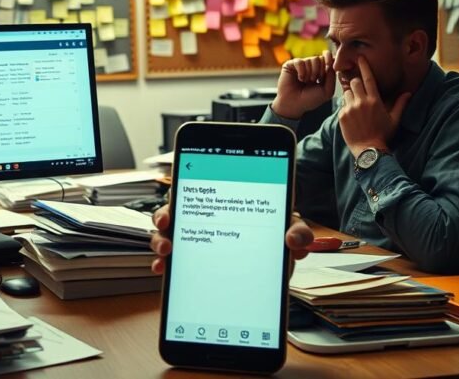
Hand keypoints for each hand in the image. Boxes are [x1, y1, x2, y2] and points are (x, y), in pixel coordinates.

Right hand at [149, 205, 313, 274]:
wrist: (279, 256)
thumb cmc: (277, 231)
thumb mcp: (288, 224)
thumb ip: (297, 229)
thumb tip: (294, 240)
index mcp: (224, 200)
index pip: (195, 188)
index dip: (178, 195)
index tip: (174, 209)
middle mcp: (204, 218)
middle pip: (173, 211)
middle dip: (163, 217)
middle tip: (166, 226)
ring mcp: (198, 241)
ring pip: (168, 235)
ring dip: (161, 241)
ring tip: (166, 251)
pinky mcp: (197, 264)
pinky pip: (175, 263)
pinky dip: (166, 266)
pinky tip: (164, 270)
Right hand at [270, 50, 335, 119]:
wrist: (293, 104)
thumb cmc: (309, 99)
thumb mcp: (327, 91)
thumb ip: (332, 77)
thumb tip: (331, 61)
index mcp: (321, 71)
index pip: (328, 59)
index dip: (330, 61)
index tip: (328, 68)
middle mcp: (311, 66)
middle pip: (321, 58)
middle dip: (320, 70)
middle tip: (314, 80)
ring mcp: (301, 64)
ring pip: (312, 59)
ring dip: (310, 72)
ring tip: (306, 81)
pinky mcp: (291, 64)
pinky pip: (300, 61)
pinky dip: (302, 71)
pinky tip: (300, 78)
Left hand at [338, 57, 411, 156]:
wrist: (369, 150)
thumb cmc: (383, 135)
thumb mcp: (394, 119)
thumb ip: (400, 104)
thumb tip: (408, 93)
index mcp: (375, 100)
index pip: (368, 79)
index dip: (364, 67)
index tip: (360, 58)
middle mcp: (361, 102)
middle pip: (354, 82)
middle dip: (356, 84)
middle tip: (359, 92)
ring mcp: (350, 108)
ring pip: (346, 93)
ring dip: (350, 96)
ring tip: (357, 108)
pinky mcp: (341, 116)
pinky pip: (341, 106)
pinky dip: (345, 108)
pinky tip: (352, 118)